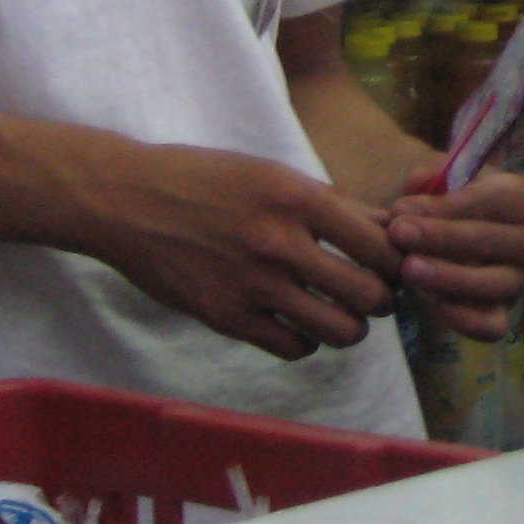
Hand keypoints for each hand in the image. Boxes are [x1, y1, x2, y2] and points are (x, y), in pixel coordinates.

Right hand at [72, 138, 404, 361]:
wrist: (126, 201)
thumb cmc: (204, 179)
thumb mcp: (272, 174)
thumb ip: (332, 203)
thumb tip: (390, 226)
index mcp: (299, 199)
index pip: (382, 245)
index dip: (398, 260)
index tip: (392, 263)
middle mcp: (281, 244)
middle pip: (370, 295)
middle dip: (381, 299)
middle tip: (370, 293)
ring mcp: (253, 286)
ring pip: (339, 330)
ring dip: (349, 326)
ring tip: (338, 313)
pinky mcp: (226, 318)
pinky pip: (294, 348)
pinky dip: (306, 341)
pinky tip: (297, 323)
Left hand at [386, 170, 523, 340]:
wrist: (457, 236)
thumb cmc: (452, 202)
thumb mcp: (442, 180)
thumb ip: (427, 179)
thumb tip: (416, 187)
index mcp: (522, 200)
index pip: (487, 201)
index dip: (443, 206)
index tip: (400, 209)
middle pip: (491, 240)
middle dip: (441, 237)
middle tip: (398, 234)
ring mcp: (519, 281)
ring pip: (493, 284)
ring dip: (448, 276)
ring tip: (408, 269)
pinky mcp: (504, 312)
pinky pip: (492, 325)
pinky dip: (465, 319)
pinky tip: (432, 305)